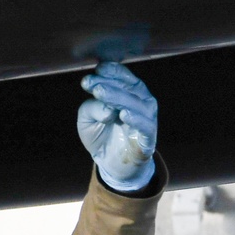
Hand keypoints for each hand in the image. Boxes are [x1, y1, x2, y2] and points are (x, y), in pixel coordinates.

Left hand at [77, 61, 157, 191]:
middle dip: (110, 84)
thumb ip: (90, 108)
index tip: (97, 70)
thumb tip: (105, 107)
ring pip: (136, 104)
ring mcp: (146, 119)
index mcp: (127, 92)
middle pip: (128, 88)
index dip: (111, 72)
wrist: (111, 165)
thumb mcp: (86, 120)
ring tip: (101, 93)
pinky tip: (124, 115)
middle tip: (94, 85)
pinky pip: (145, 126)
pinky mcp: (148, 138)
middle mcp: (140, 102)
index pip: (122, 77)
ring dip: (119, 98)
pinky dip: (136, 119)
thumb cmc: (101, 136)